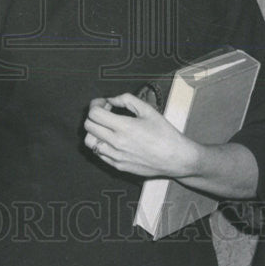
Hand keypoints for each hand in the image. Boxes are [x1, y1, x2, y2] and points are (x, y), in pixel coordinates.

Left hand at [83, 93, 199, 178]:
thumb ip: (127, 99)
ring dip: (94, 131)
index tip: (104, 103)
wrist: (175, 158)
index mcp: (124, 127)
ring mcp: (116, 157)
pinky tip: (113, 139)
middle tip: (106, 112)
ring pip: (89, 142)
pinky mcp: (118, 166)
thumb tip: (111, 99)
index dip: (96, 104)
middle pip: (88, 127)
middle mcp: (116, 143)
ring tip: (107, 127)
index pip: (94, 114)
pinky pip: (99, 154)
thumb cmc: (164, 133)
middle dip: (94, 115)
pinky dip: (101, 144)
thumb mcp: (148, 110)